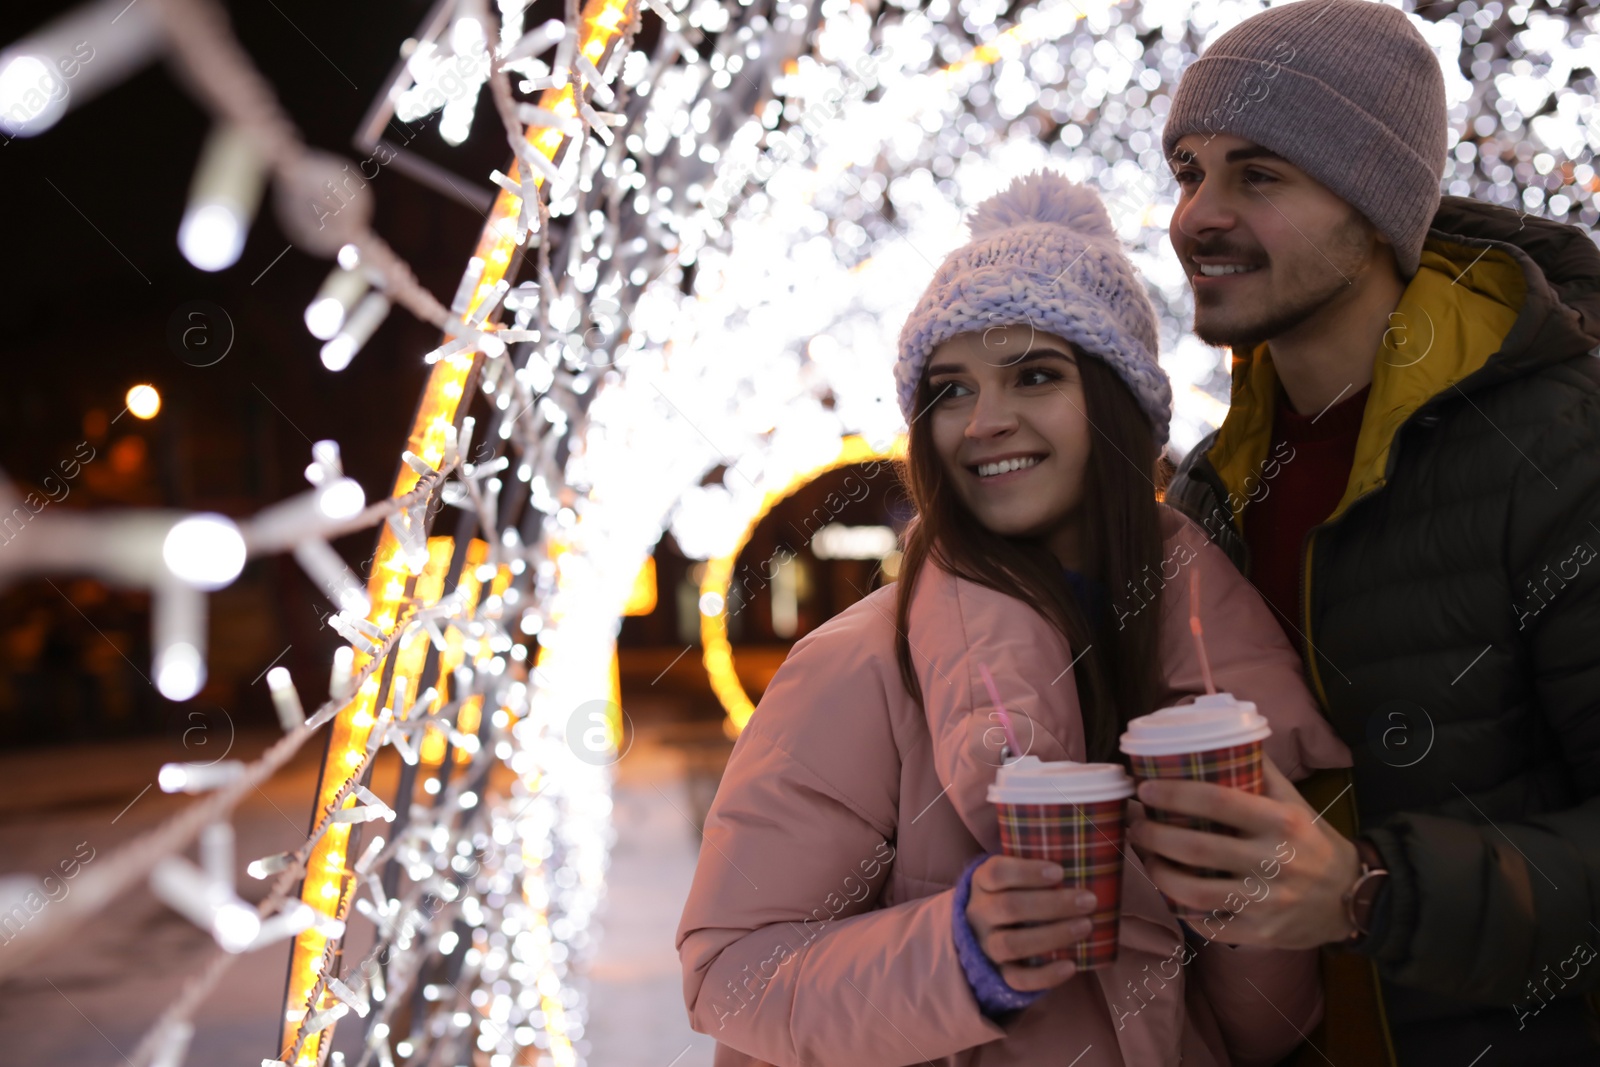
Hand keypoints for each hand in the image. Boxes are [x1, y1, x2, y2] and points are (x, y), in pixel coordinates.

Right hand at [965, 855, 1097, 990]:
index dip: (1027, 871)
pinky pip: (1017, 979)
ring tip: (1085, 926)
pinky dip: (1045, 975)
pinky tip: (1071, 966)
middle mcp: (979, 913)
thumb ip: (1035, 871)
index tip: (1060, 872)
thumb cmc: (1011, 893)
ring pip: (1011, 944)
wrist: (983, 931)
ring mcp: (985, 945)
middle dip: (1052, 904)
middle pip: (1009, 907)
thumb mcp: (1012, 877)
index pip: (997, 872)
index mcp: (982, 882)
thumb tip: (1081, 865)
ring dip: (1052, 935)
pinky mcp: (997, 972)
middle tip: (1088, 900)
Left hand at [1126, 756, 1360, 948]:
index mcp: (1282, 822)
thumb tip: (1226, 733)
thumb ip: (1261, 771)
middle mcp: (1275, 862)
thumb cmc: (1313, 842)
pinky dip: (1183, 911)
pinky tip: (1172, 894)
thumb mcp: (1295, 802)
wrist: (1354, 898)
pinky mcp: (1261, 934)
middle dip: (1153, 835)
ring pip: (1195, 892)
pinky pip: (1208, 926)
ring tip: (1147, 857)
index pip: (1218, 801)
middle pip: (1196, 849)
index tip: (1145, 788)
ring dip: (1159, 873)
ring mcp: (1267, 902)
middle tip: (1136, 825)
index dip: (1174, 794)